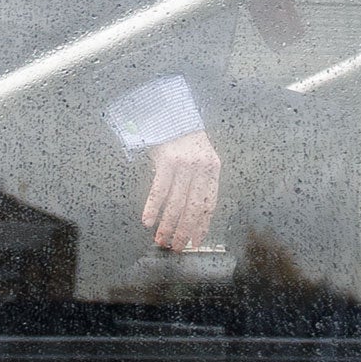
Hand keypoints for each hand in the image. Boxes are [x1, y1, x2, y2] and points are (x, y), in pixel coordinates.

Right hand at [142, 130, 220, 250]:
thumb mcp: (200, 159)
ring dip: (167, 225)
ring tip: (161, 240)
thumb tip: (191, 214)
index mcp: (213, 169)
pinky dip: (152, 207)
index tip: (195, 242)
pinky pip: (159, 190)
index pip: (209, 204)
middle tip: (176, 247)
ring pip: (176, 203)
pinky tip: (147, 221)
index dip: (202, 226)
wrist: (172, 113)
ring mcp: (184, 164)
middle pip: (193, 208)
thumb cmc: (185, 140)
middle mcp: (201, 168)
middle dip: (184, 231)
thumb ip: (199, 182)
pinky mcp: (167, 160)